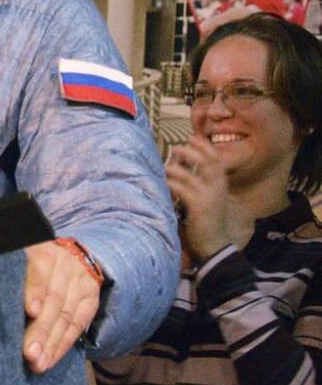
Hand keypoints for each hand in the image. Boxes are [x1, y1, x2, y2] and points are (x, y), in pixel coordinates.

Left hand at [23, 239, 100, 372]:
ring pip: (66, 315)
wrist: (67, 256)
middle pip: (54, 298)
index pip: (40, 268)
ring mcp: (80, 280)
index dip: (36, 290)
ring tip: (38, 362)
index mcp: (41, 249)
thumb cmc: (28, 262)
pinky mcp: (90, 297)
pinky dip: (63, 344)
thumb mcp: (18, 259)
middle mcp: (63, 262)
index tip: (30, 311)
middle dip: (41, 329)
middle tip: (29, 352)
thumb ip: (10, 275)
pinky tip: (51, 357)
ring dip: (51, 343)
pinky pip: (78, 324)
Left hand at [165, 135, 230, 261]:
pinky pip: (180, 189)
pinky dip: (170, 184)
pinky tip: (162, 184)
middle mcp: (217, 187)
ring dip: (172, 169)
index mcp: (221, 184)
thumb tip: (181, 164)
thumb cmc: (207, 221)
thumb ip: (199, 181)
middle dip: (189, 152)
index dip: (204, 146)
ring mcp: (209, 196)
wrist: (215, 246)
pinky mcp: (198, 206)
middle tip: (175, 149)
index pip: (216, 159)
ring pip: (187, 175)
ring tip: (163, 169)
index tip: (191, 138)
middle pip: (205, 161)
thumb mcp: (208, 198)